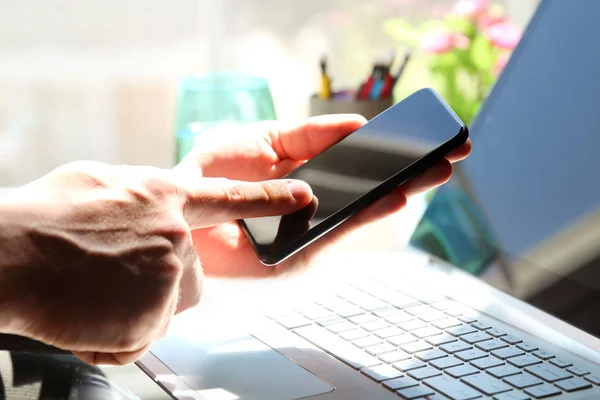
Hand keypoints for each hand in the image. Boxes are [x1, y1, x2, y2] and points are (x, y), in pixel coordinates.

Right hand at [0, 160, 313, 364]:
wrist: (11, 255)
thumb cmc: (45, 217)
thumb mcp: (100, 183)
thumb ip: (141, 195)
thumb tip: (154, 203)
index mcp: (166, 197)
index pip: (234, 198)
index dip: (272, 200)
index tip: (304, 198)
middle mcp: (177, 235)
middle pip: (190, 273)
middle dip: (160, 280)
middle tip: (113, 275)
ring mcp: (169, 276)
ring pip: (167, 306)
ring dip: (135, 308)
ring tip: (95, 293)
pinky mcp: (154, 316)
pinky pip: (143, 336)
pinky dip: (117, 334)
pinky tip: (89, 313)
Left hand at [181, 114, 470, 278]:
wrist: (183, 212)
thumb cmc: (214, 174)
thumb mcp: (264, 137)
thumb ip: (310, 133)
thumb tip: (358, 125)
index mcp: (306, 170)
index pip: (357, 159)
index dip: (390, 147)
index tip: (422, 134)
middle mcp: (315, 200)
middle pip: (371, 183)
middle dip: (411, 167)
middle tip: (453, 152)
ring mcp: (312, 227)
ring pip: (364, 206)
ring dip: (402, 188)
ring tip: (438, 170)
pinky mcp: (303, 253)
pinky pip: (340, 229)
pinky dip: (369, 212)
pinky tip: (398, 195)